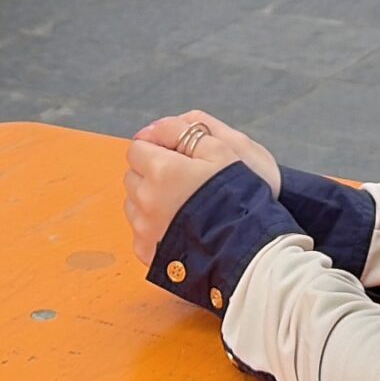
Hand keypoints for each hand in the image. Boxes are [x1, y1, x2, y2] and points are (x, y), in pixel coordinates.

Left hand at [126, 110, 280, 265]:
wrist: (246, 249)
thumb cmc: (236, 197)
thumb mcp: (219, 149)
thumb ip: (181, 131)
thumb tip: (151, 129)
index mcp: (161, 170)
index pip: (137, 148)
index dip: (156, 147)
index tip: (176, 156)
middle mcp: (146, 199)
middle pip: (133, 174)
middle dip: (150, 172)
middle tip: (181, 179)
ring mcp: (144, 228)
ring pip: (133, 202)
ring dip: (149, 198)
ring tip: (181, 203)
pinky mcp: (146, 251)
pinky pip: (139, 230)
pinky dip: (152, 225)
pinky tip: (178, 224)